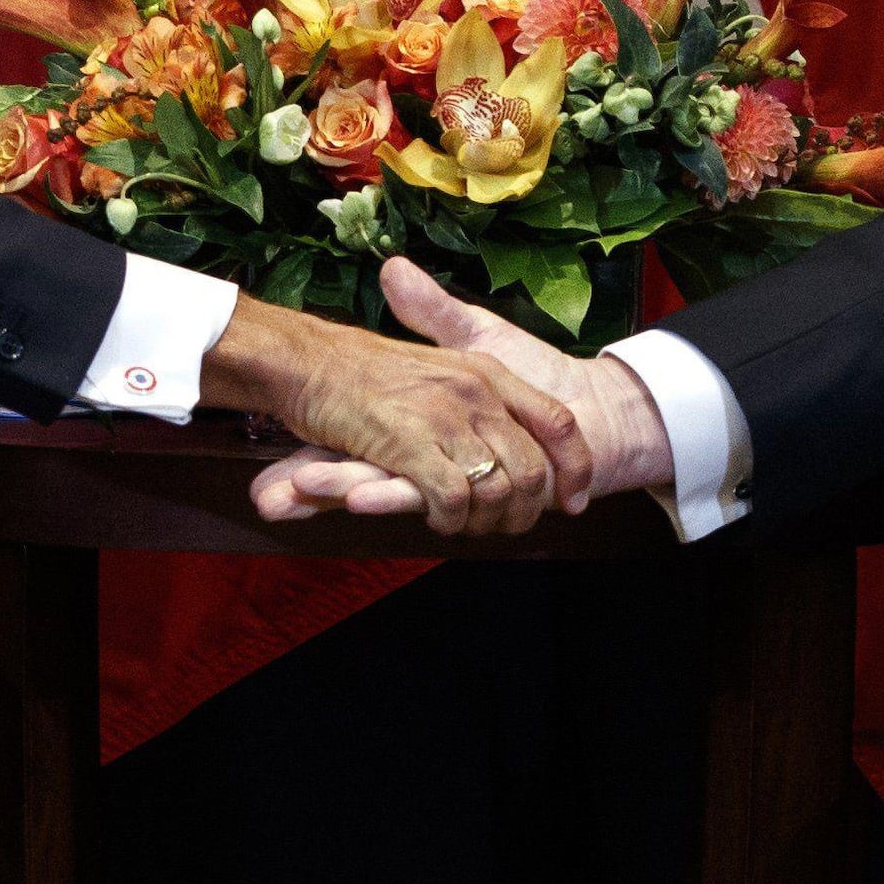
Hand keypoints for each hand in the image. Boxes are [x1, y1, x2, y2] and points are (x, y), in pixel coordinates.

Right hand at [204, 277, 588, 537]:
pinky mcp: (410, 444)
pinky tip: (438, 519)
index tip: (576, 497)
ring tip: (468, 525)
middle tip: (507, 526)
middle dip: (527, 510)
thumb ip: (476, 386)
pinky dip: (451, 520)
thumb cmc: (364, 366)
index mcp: (488, 371)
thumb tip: (510, 428)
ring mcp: (445, 418)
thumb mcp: (437, 357)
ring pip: (498, 489)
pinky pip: (454, 498)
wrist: (308, 359)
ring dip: (486, 521)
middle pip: (534, 469)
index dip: (575, 467)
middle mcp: (476, 392)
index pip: (558, 422)